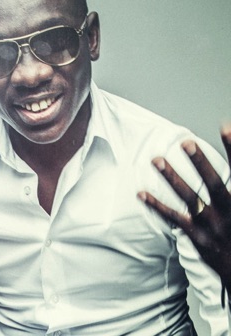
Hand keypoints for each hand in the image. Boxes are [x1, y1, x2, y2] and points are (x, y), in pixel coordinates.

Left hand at [138, 124, 230, 294]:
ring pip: (189, 198)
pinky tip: (140, 193)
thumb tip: (227, 169)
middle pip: (213, 184)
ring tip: (156, 160)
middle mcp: (228, 212)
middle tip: (186, 143)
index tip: (225, 127)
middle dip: (200, 163)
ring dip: (172, 178)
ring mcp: (211, 225)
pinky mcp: (197, 237)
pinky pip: (174, 218)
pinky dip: (157, 206)